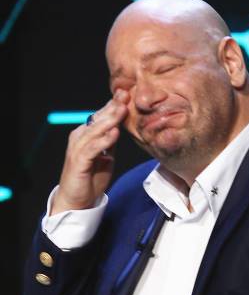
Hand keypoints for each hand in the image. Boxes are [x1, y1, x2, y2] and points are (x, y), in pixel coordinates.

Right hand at [51, 89, 128, 214]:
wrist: (77, 200)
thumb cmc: (90, 179)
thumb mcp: (105, 157)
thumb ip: (110, 143)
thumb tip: (120, 129)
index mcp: (86, 135)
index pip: (101, 116)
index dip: (113, 105)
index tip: (126, 94)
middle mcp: (80, 138)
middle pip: (98, 119)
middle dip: (112, 107)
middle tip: (125, 95)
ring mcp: (78, 149)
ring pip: (95, 130)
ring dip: (109, 120)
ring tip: (122, 110)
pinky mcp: (79, 161)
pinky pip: (92, 148)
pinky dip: (103, 140)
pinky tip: (114, 133)